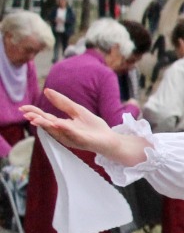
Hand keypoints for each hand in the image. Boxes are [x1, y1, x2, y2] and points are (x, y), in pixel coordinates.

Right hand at [20, 89, 146, 164]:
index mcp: (62, 125)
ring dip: (46, 125)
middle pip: (47, 125)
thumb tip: (46, 90)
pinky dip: (65, 129)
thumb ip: (63, 102)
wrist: (110, 139)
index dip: (34, 113)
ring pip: (57, 132)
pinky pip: (73, 135)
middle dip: (36, 120)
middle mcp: (64, 133)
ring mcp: (73, 138)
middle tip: (26, 114)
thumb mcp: (77, 110)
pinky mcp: (84, 141)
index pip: (45, 118)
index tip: (22, 108)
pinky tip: (58, 123)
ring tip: (35, 119)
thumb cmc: (93, 126)